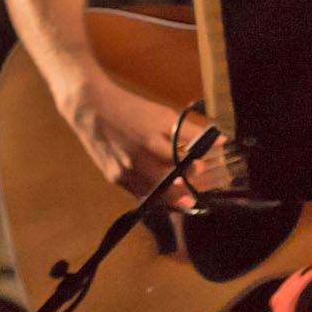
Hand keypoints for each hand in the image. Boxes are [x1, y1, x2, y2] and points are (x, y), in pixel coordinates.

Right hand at [65, 82, 228, 202]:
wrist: (91, 109)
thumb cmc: (131, 109)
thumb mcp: (164, 115)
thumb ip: (192, 131)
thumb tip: (220, 140)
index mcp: (150, 142)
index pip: (179, 165)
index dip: (194, 170)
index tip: (203, 169)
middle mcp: (135, 161)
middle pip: (165, 187)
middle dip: (184, 193)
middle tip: (198, 196)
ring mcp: (122, 172)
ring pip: (151, 196)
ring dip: (170, 201)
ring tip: (186, 202)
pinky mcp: (113, 178)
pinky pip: (137, 194)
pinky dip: (152, 197)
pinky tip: (165, 198)